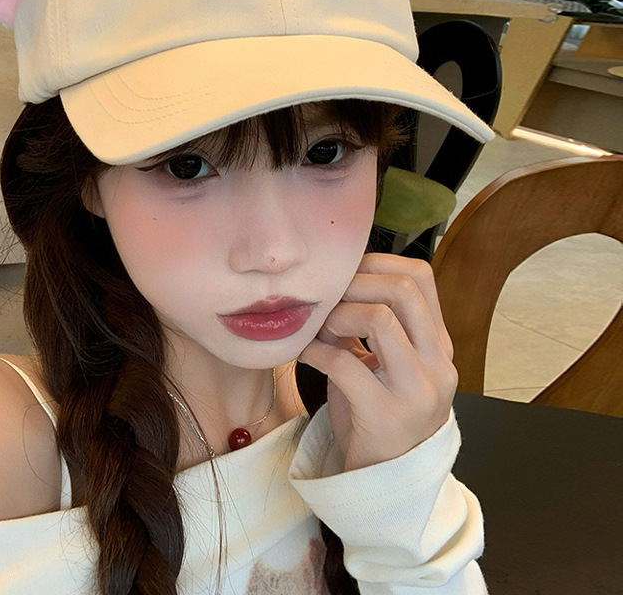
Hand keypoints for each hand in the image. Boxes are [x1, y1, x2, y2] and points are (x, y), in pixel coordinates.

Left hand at [298, 253, 456, 470]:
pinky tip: (304, 353)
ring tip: (320, 327)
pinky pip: (345, 364)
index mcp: (438, 345)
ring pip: (381, 318)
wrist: (388, 481)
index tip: (346, 271)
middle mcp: (437, 363)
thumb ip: (367, 326)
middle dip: (356, 283)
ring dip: (339, 314)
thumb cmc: (379, 413)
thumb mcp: (383, 364)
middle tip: (329, 297)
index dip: (378, 263)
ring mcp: (416, 390)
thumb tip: (332, 286)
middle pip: (403, 289)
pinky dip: (316, 351)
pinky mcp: (385, 415)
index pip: (421, 277)